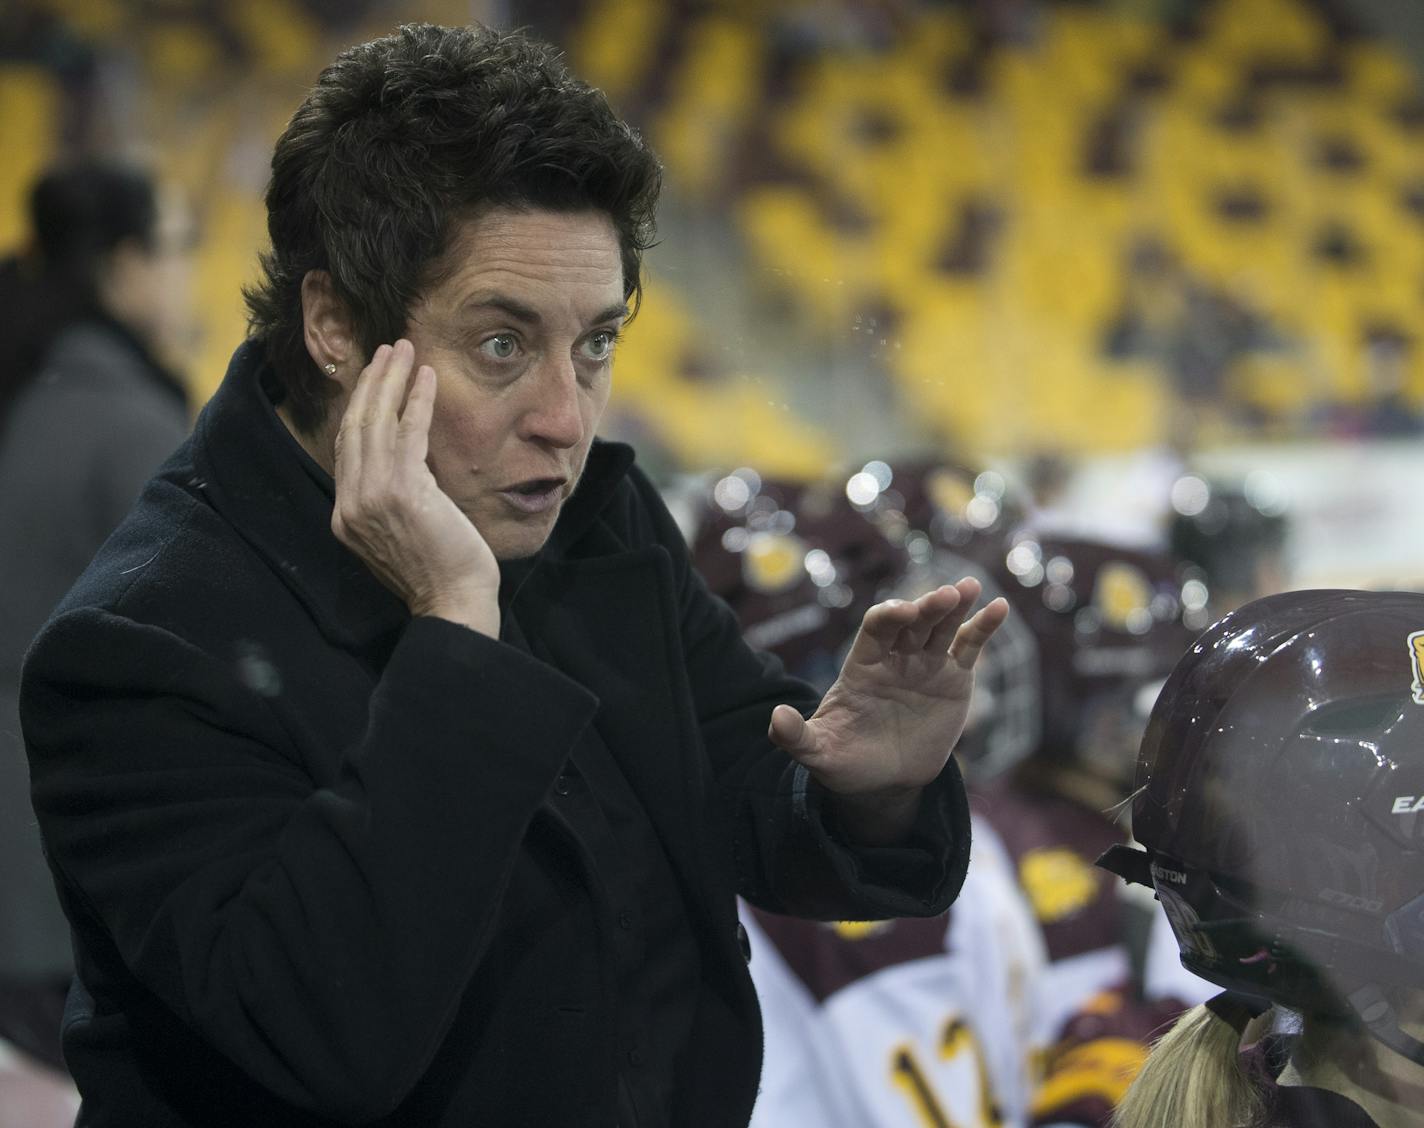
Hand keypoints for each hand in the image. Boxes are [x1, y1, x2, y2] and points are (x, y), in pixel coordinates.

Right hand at [331, 339, 500, 636]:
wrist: (453, 602)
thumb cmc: (440, 571)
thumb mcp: (403, 531)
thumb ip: (392, 498)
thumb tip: (407, 461)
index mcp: (346, 515)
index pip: (347, 447)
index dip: (359, 406)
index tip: (375, 377)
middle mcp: (351, 503)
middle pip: (355, 426)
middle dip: (371, 382)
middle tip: (388, 350)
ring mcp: (372, 497)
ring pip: (376, 422)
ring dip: (392, 380)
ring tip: (405, 350)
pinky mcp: (403, 491)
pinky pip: (408, 432)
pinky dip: (416, 400)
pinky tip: (426, 378)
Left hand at [768, 578, 1007, 800]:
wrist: (884, 781)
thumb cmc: (846, 762)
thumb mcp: (819, 753)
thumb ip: (796, 736)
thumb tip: (775, 719)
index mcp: (863, 665)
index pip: (876, 629)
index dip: (889, 616)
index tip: (902, 612)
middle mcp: (896, 657)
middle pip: (913, 622)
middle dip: (927, 607)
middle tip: (945, 595)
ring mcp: (926, 664)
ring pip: (942, 627)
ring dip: (956, 606)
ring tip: (969, 588)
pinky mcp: (954, 679)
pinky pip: (970, 647)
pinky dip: (984, 627)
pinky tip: (1000, 607)